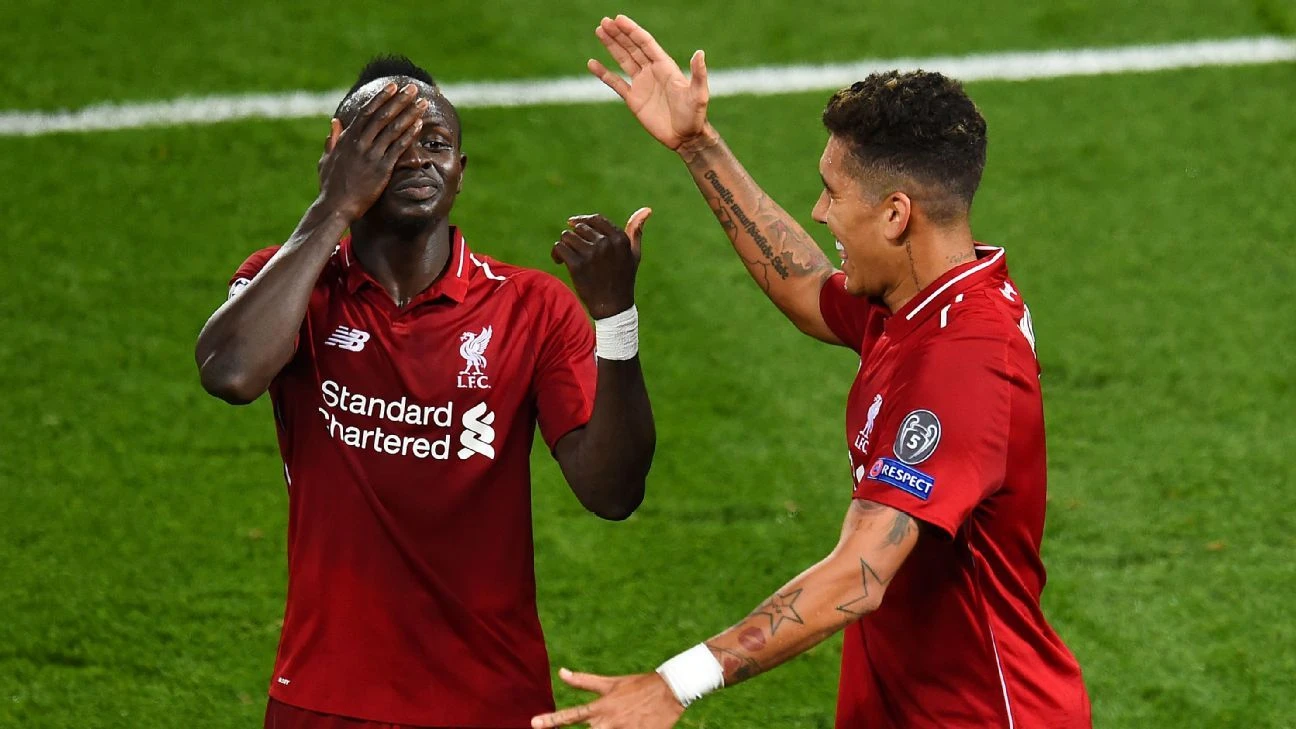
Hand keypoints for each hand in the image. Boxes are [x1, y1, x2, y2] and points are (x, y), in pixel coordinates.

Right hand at [316, 82, 427, 220]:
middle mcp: (359, 144)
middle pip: (383, 116)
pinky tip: (419, 125)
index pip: (366, 112)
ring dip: (409, 114)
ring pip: (393, 129)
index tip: (393, 86)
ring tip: (422, 103)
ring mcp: (371, 155)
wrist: (335, 206)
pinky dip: (409, 134)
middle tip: (413, 88)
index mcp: (347, 139)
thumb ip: (332, 141)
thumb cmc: (330, 186)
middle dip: (399, 100)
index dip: (381, 98)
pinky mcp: (381, 169)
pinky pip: (398, 148)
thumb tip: (334, 123)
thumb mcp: (327, 160)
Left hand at [531, 668, 684, 728]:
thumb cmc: (637, 685)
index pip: (571, 715)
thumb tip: (561, 672)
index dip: (552, 720)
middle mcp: (610, 721)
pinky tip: (627, 728)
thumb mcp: (610, 683)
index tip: (534, 724)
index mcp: (601, 707)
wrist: (670, 689)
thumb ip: (583, 681)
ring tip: (609, 726)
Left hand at [552, 209, 650, 319]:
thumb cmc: (623, 279)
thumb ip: (636, 231)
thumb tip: (647, 209)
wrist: (613, 307)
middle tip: (574, 250)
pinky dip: (556, 254)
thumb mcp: (634, 254)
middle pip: (579, 228)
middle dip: (575, 237)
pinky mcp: (577, 265)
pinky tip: (560, 261)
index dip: (583, 221)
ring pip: (567, 236)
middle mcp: (606, 243)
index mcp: (619, 238)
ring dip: (565, 245)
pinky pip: (560, 248)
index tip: (572, 224)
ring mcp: (591, 254)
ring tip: (567, 256)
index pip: (596, 219)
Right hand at [588, 15, 710, 150]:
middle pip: (632, 47)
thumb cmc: (695, 116)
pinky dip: (604, 73)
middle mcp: (652, 71)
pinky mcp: (634, 99)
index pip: (645, 43)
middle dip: (619, 34)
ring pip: (623, 60)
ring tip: (599, 31)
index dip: (632, 31)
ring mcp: (642, 84)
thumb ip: (698, 74)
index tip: (619, 19)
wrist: (686, 138)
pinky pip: (615, 83)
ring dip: (612, 45)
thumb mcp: (699, 94)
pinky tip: (592, 64)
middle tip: (604, 21)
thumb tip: (699, 53)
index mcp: (665, 66)